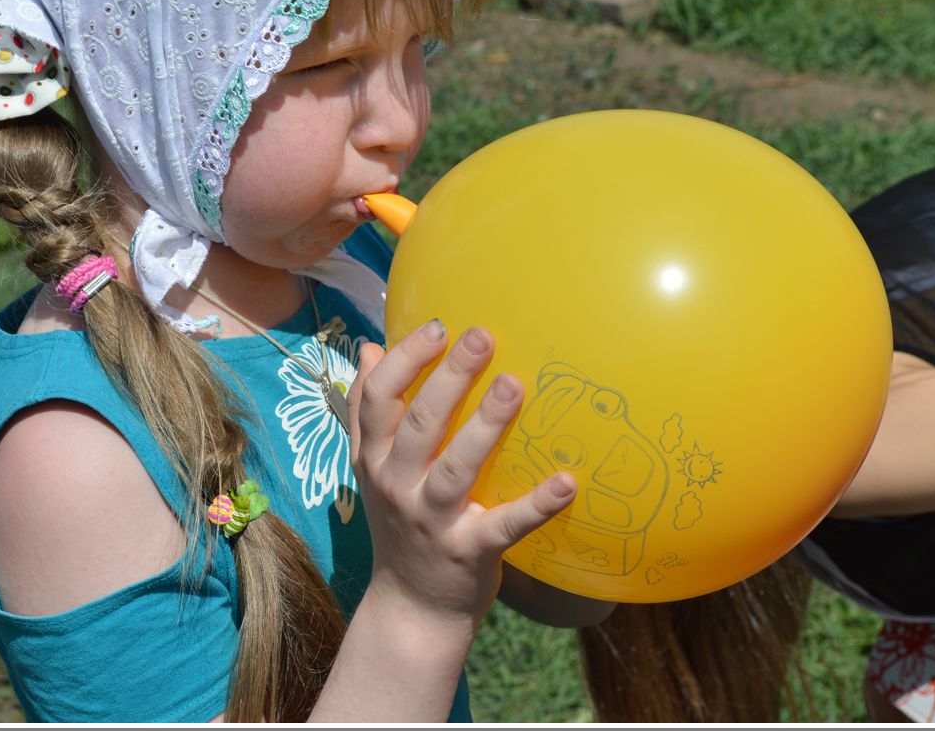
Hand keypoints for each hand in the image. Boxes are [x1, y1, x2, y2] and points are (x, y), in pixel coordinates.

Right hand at [347, 321, 577, 628]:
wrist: (412, 608)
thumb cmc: (402, 523)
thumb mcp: (372, 469)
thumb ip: (367, 412)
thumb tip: (372, 348)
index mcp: (374, 459)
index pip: (377, 399)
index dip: (405, 359)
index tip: (438, 326)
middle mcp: (397, 486)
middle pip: (419, 424)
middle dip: (448, 377)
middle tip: (481, 336)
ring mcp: (432, 521)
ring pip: (456, 467)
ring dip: (485, 426)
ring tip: (515, 385)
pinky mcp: (469, 552)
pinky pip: (505, 526)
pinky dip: (536, 505)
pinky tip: (567, 481)